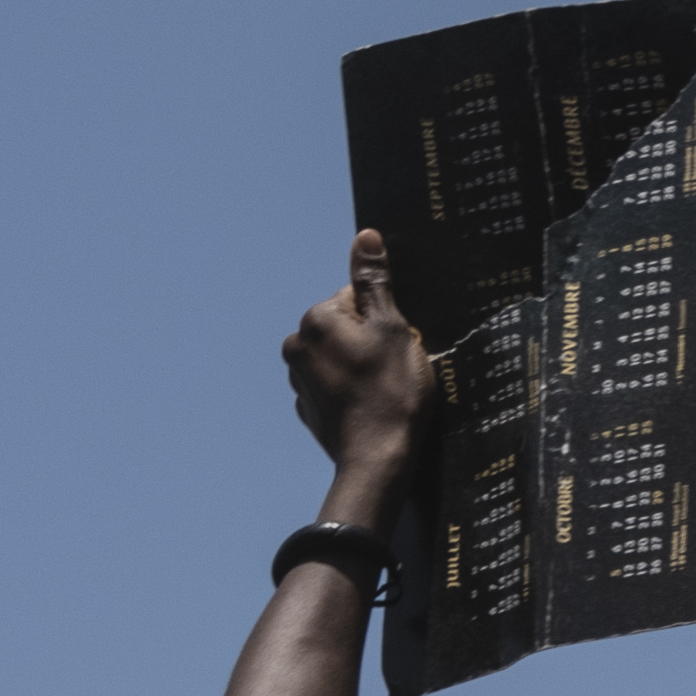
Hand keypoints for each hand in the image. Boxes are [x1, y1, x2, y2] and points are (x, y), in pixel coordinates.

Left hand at [282, 230, 432, 496]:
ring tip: (385, 389)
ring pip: (339, 356)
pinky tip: (371, 406)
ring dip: (360, 365)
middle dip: (370, 341)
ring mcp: (298, 380)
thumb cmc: (392, 391)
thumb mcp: (394, 329)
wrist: (377, 459)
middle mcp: (297, 346)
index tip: (398, 344)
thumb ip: (375, 282)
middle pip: (345, 327)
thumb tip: (365, 237)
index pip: (357, 298)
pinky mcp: (307, 408)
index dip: (386, 318)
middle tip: (395, 367)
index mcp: (316, 320)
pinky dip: (350, 390)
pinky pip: (333, 386)